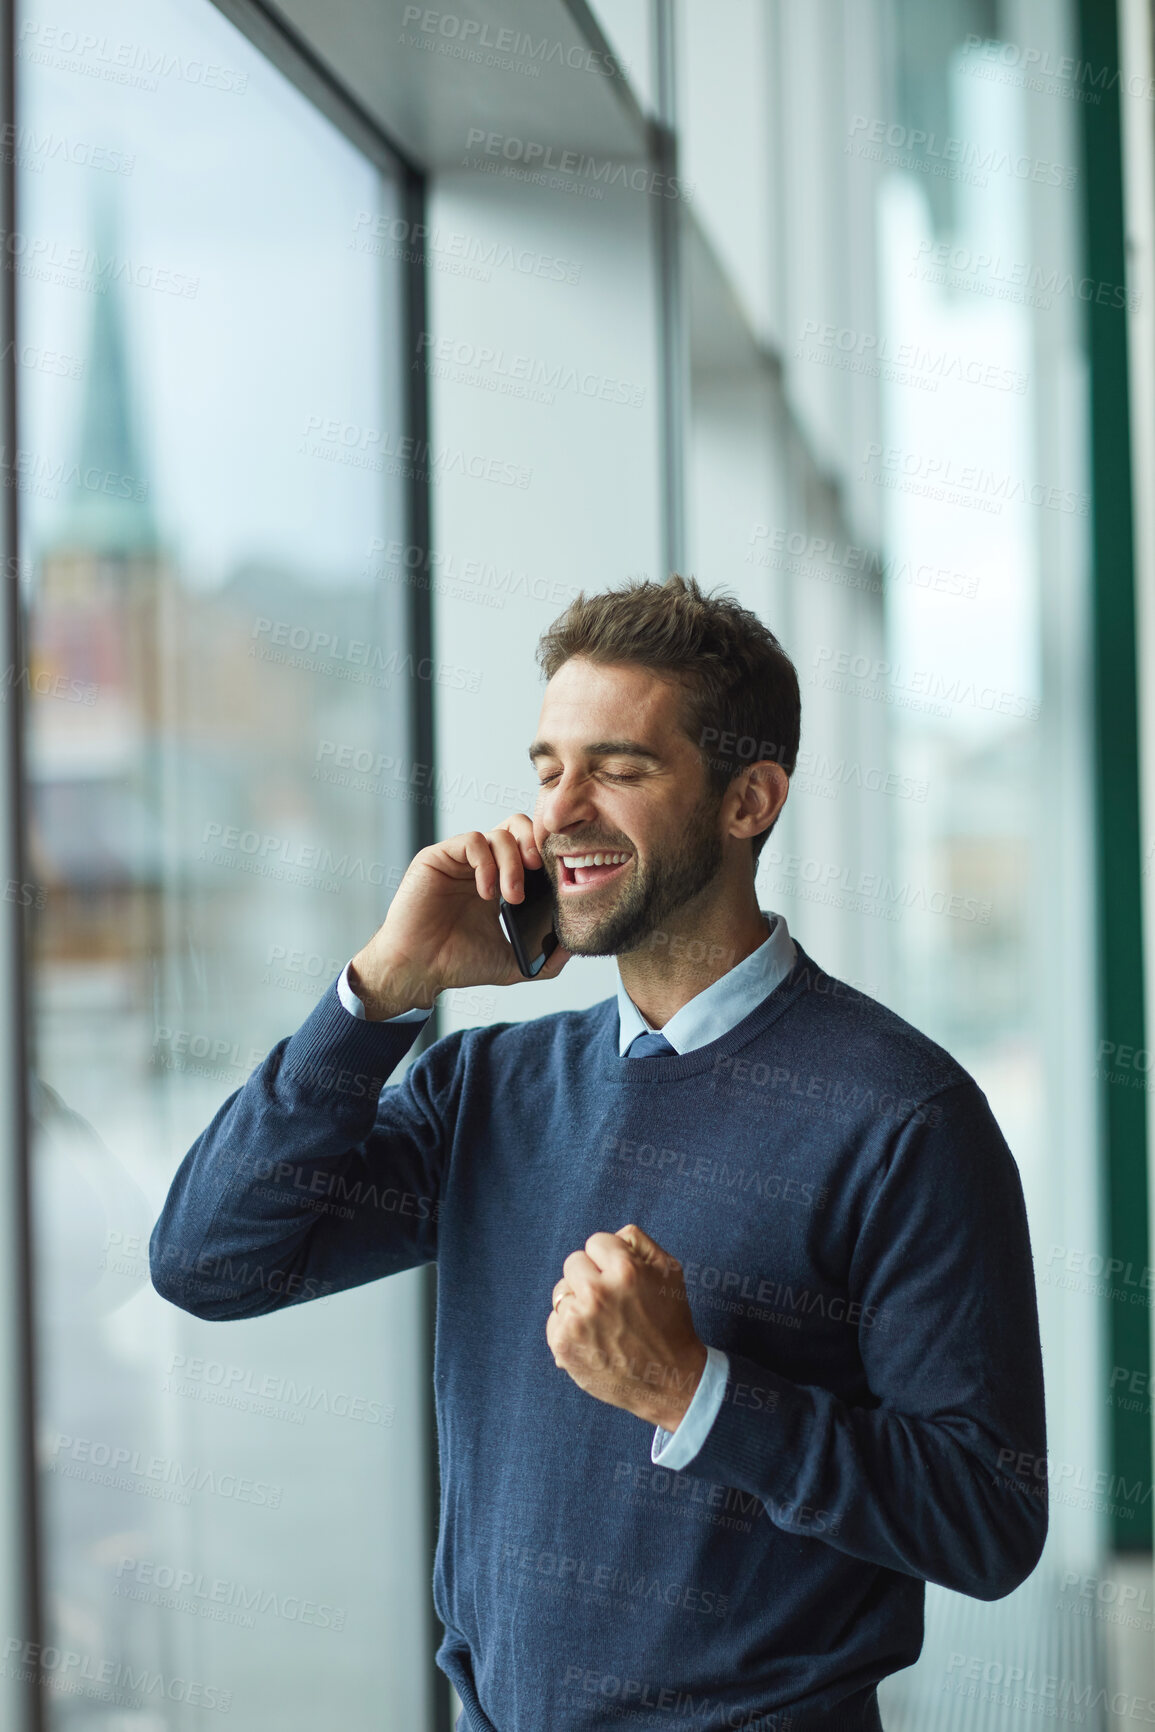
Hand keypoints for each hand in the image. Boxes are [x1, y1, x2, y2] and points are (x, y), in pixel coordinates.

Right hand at [348, 814, 571, 1016]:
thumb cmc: (458, 964)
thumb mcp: (513, 964)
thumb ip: (546, 959)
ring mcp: (460, 860)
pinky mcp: (438, 857)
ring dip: (512, 864)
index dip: (547, 856)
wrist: (419, 970)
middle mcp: (482, 866)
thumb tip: (574, 945)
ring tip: (510, 897)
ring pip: (499, 834)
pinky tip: (486, 892)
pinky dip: (486, 863)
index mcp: (501, 882)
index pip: (531, 849)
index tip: (558, 879)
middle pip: (518, 828)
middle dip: (535, 846)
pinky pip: (472, 841)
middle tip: (539, 874)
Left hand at [546, 1224, 707, 1430]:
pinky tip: (593, 1340)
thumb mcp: (669, 1271)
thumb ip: (637, 1242)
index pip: (596, 1242)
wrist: (670, 1379)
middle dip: (591, 1277)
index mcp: (625, 1270)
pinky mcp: (563, 1344)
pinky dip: (569, 1328)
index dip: (610, 1259)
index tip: (622, 1279)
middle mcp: (598, 1293)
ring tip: (604, 1323)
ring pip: (561, 1291)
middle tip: (612, 1302)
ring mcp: (577, 1320)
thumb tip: (610, 1235)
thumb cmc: (670, 1322)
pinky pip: (554, 1319)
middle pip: (573, 1262)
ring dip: (579, 1303)